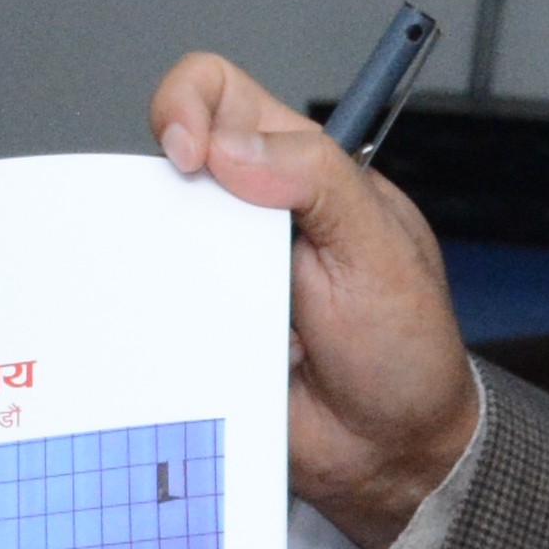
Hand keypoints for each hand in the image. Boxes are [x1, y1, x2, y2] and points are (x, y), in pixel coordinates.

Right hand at [146, 52, 479, 546]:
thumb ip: (318, 180)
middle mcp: (243, 214)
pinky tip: (212, 355)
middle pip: (161, 166)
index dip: (188, 105)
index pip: (215, 93)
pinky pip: (143, 317)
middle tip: (210, 254)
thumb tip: (229, 146)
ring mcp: (210, 275)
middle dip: (172, 204)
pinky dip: (161, 331)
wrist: (393, 455)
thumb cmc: (406, 349)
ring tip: (232, 317)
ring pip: (142, 242)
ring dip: (171, 275)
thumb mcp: (380, 250)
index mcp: (294, 170)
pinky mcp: (189, 333)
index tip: (194, 157)